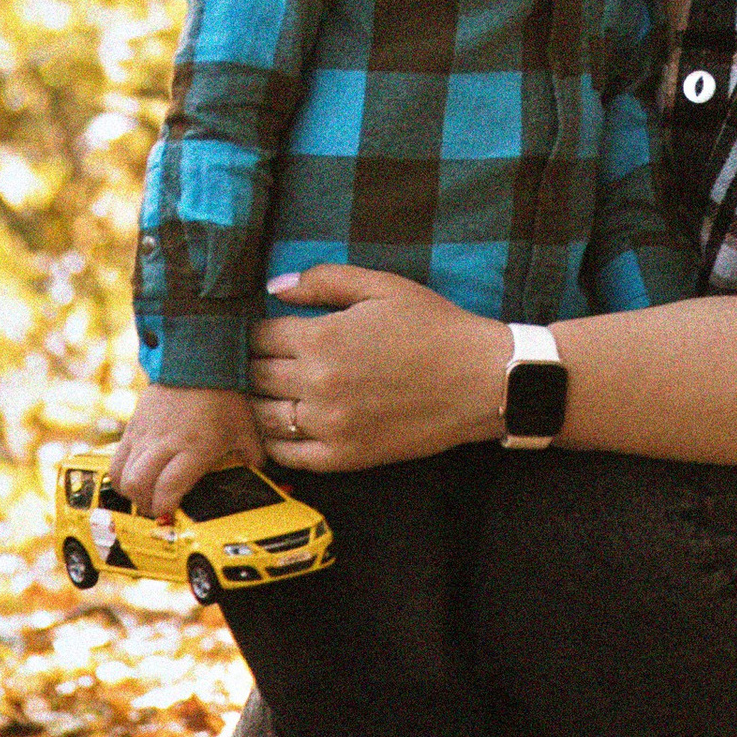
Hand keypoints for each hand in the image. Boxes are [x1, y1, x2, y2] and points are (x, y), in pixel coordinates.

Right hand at [108, 381, 263, 521]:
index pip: (168, 489)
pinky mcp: (133, 425)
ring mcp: (145, 434)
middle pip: (138, 486)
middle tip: (160, 508)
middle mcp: (165, 443)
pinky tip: (138, 476)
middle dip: (147, 506)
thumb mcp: (245, 428)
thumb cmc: (225, 394)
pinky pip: (116, 458)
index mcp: (194, 447)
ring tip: (147, 494)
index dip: (166, 509)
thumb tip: (258, 476)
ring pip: (122, 475)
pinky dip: (122, 474)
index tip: (172, 516)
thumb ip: (252, 457)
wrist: (198, 357)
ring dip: (132, 493)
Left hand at [248, 264, 508, 469]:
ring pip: (263, 416)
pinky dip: (276, 440)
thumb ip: (325, 280)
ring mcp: (329, 424)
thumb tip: (275, 285)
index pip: (260, 335)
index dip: (262, 330)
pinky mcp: (343, 456)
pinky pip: (287, 454)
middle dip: (258, 363)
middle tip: (273, 359)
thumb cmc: (434, 327)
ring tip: (277, 391)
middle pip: (256, 375)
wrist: (480, 379)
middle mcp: (317, 384)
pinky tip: (287, 424)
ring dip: (262, 401)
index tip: (273, 331)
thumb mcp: (382, 287)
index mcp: (323, 338)